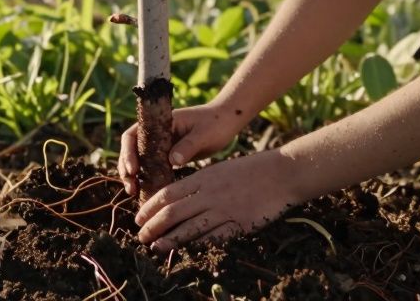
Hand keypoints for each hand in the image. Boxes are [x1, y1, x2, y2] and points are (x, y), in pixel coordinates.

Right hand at [117, 101, 247, 195]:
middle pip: (132, 149)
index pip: (133, 134)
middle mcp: (157, 132)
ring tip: (133, 192)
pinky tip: (146, 191)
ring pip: (140, 159)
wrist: (228, 121)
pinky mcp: (169, 154)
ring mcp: (162, 143)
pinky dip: (147, 178)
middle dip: (127, 167)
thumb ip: (188, 146)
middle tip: (131, 187)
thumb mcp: (204, 134)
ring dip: (133, 175)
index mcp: (161, 122)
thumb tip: (172, 161)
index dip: (128, 152)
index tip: (133, 169)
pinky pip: (152, 166)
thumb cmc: (216, 123)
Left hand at [133, 149, 299, 250]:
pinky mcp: (239, 224)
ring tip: (155, 247)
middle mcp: (209, 194)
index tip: (138, 218)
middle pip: (172, 213)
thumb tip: (175, 198)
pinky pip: (214, 238)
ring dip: (169, 240)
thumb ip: (198, 183)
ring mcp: (224, 210)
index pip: (167, 193)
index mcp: (203, 178)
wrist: (281, 172)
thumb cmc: (249, 170)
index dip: (149, 208)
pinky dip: (199, 245)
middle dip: (152, 227)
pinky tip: (188, 251)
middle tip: (140, 236)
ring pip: (189, 228)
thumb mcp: (218, 170)